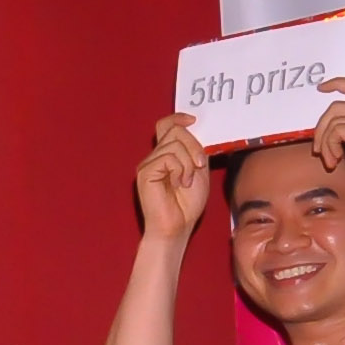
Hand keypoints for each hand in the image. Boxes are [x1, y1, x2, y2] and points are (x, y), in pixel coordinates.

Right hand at [130, 116, 214, 247]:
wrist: (177, 227)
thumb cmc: (187, 204)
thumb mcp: (199, 170)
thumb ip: (196, 150)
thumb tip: (198, 130)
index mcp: (166, 154)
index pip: (167, 125)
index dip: (179, 118)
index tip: (194, 120)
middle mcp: (154, 156)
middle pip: (175, 130)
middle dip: (194, 145)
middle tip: (200, 165)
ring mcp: (148, 163)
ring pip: (174, 144)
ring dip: (189, 163)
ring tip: (186, 181)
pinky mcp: (145, 172)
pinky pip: (168, 157)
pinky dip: (180, 170)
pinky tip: (179, 184)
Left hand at [310, 77, 344, 218]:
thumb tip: (326, 133)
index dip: (338, 83)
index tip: (321, 88)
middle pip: (337, 105)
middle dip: (321, 127)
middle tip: (319, 150)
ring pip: (334, 119)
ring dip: (324, 141)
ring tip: (330, 160)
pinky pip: (336, 131)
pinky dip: (329, 146)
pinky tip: (335, 160)